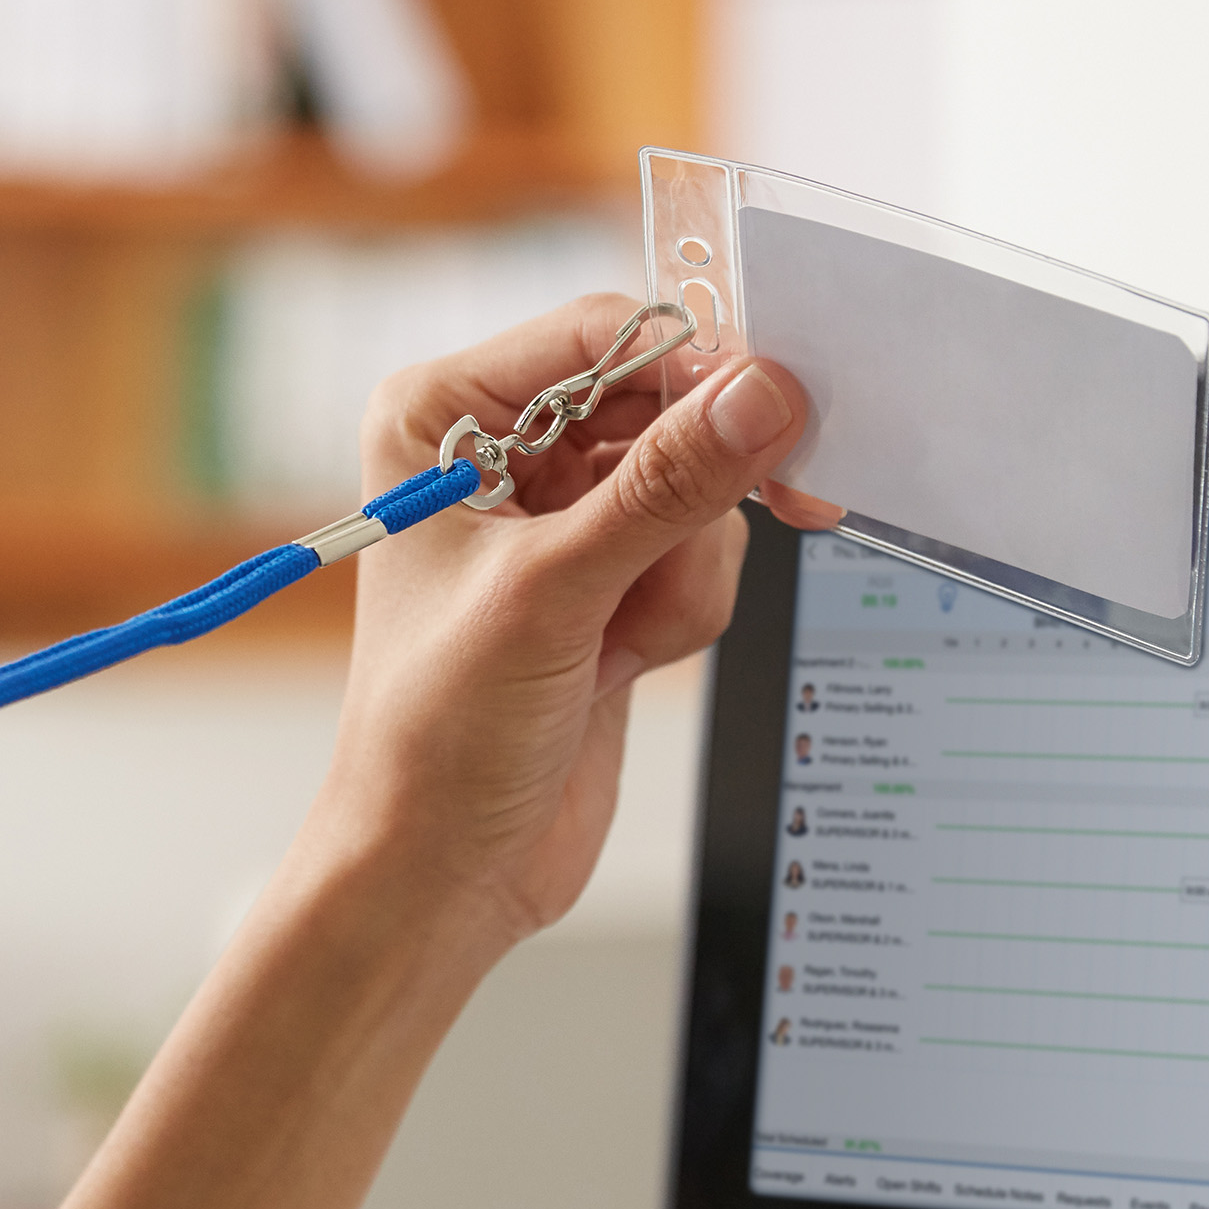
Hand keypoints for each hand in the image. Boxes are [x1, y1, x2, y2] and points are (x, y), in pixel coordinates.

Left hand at [308, 294, 809, 948]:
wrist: (441, 871)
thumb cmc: (434, 737)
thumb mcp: (553, 596)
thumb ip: (665, 490)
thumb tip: (761, 397)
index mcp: (443, 419)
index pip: (597, 337)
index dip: (691, 366)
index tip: (775, 403)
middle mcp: (499, 455)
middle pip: (664, 407)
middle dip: (694, 491)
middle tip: (773, 507)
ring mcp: (561, 521)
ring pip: (696, 488)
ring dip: (681, 572)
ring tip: (617, 642)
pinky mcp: (609, 583)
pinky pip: (699, 555)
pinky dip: (682, 612)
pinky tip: (624, 665)